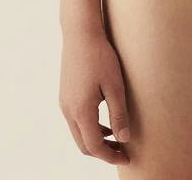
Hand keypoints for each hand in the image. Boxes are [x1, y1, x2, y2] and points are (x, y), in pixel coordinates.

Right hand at [58, 28, 131, 165]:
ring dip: (96, 140)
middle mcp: (69, 111)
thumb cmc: (100, 57)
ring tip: (116, 137)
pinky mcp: (65, 96)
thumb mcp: (115, 85)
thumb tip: (124, 138)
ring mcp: (64, 104)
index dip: (111, 156)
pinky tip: (104, 121)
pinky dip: (89, 128)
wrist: (80, 34)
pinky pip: (76, 121)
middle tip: (122, 150)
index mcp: (81, 111)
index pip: (95, 146)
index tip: (126, 157)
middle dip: (103, 152)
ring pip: (79, 134)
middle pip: (84, 145)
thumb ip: (119, 114)